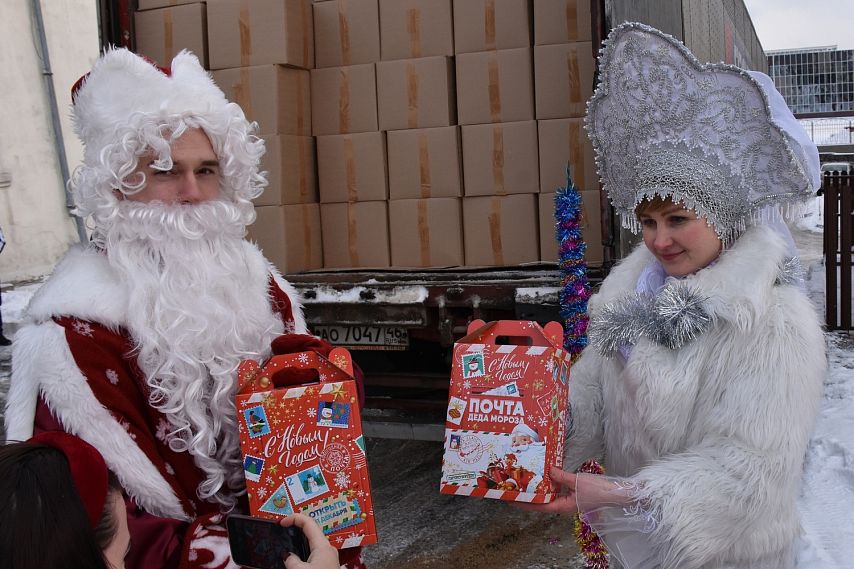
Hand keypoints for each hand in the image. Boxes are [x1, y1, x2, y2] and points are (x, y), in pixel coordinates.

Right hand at [280, 514, 338, 568]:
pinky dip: (304, 550)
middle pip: (311, 531)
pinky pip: (314, 552)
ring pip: (312, 542)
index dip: (294, 518)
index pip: (308, 522)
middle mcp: (328, 549)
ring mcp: (329, 557)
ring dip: (300, 540)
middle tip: (284, 529)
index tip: (282, 522)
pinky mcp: (327, 565)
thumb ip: (292, 561)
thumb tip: (287, 556)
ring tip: (288, 541)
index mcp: (323, 545)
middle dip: (297, 528)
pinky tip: (297, 556)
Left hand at [515, 468, 629, 513]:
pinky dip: (551, 483)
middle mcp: (564, 505)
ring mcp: (569, 499)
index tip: (513, 499)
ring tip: (527, 480)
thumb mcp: (578, 481)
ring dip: (540, 488)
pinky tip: (546, 475)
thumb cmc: (598, 490)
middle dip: (530, 495)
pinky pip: (558, 489)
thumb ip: (561, 476)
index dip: (526, 503)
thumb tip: (547, 470)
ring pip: (550, 495)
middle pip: (543, 501)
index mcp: (563, 506)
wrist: (617, 493)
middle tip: (516, 486)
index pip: (540, 506)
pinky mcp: (574, 494)